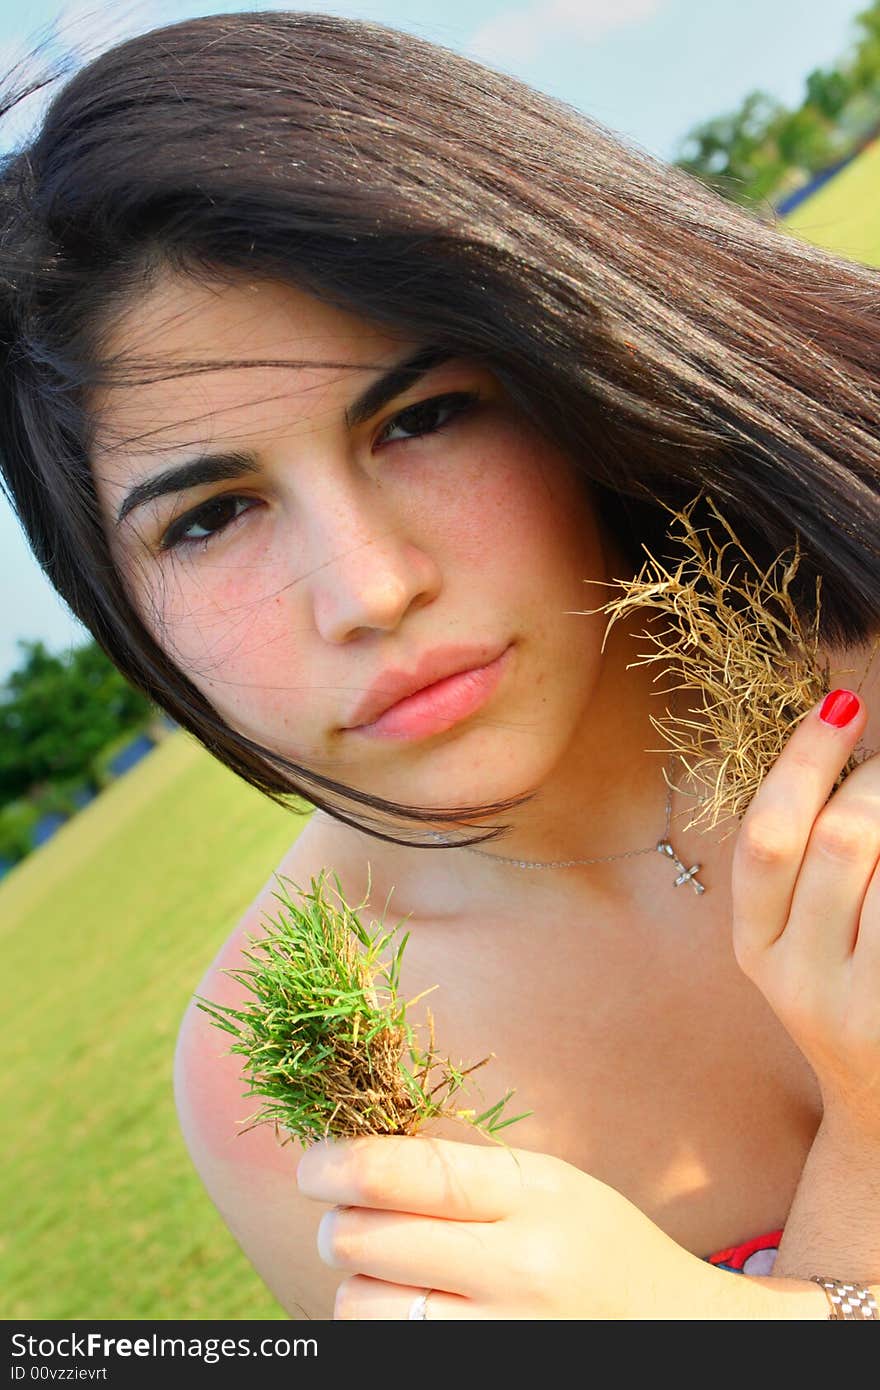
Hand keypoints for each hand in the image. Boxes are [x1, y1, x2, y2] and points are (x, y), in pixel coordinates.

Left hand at [296, 1133, 707, 1318]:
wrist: (673, 1332)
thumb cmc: (596, 1245)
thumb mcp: (549, 1184)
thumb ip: (462, 1167)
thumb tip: (357, 1144)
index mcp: (534, 1198)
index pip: (410, 1173)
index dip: (341, 1163)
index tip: (312, 1164)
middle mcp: (518, 1272)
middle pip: (367, 1240)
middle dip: (341, 1223)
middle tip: (353, 1218)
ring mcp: (500, 1339)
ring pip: (362, 1306)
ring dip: (358, 1283)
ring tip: (395, 1273)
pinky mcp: (480, 1375)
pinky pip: (386, 1349)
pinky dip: (380, 1326)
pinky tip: (408, 1308)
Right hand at [731, 688, 879, 1138]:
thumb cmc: (845, 998)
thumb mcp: (798, 939)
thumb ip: (803, 859)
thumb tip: (841, 736)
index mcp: (758, 948)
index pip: (768, 838)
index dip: (804, 762)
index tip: (841, 703)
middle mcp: (803, 982)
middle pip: (843, 840)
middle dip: (879, 782)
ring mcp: (864, 1006)